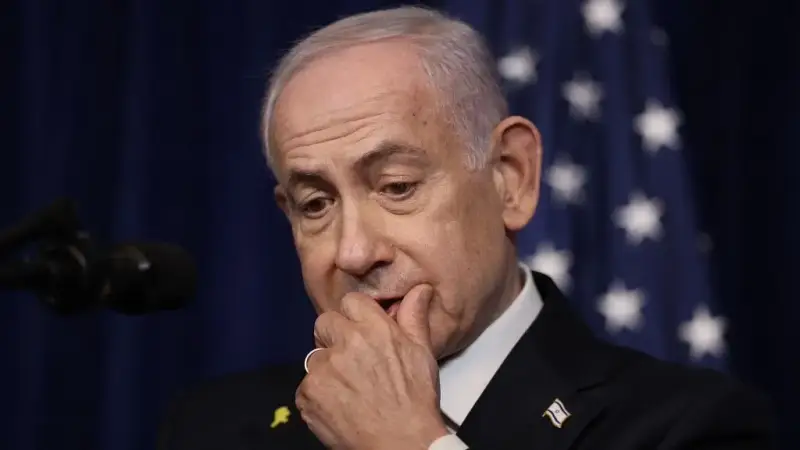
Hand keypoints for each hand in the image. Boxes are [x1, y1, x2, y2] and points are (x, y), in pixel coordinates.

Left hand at [296, 284, 448, 449]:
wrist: (401, 444)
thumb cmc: (415, 402)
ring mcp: (325, 368)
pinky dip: (318, 395)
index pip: (350, 302)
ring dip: (327, 369)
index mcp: (375, 328)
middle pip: (325, 324)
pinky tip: (339, 406)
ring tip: (349, 390)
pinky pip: (306, 385)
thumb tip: (419, 290)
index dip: (354, 317)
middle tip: (352, 363)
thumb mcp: (422, 354)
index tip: (360, 331)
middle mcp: (347, 342)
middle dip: (334, 338)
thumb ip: (414, 317)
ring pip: (315, 357)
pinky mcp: (309, 392)